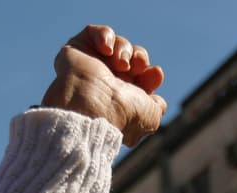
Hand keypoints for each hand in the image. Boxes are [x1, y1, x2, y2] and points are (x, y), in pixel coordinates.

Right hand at [42, 24, 166, 145]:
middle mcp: (107, 81)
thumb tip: (158, 103)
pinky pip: (93, 33)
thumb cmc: (120, 113)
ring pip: (116, 44)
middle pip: (132, 57)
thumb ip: (156, 107)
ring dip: (124, 49)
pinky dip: (104, 36)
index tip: (155, 73)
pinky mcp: (77, 51)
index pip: (141, 78)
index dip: (151, 74)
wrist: (91, 107)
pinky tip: (106, 49)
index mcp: (123, 98)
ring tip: (121, 63)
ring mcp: (91, 66)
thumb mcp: (150, 116)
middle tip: (138, 65)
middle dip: (140, 57)